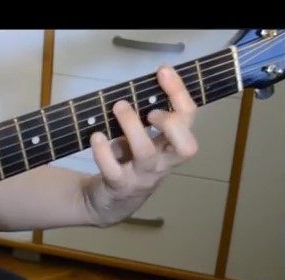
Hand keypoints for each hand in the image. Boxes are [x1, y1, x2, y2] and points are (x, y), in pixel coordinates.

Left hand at [82, 65, 199, 226]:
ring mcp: (141, 177)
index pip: (189, 120)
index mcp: (171, 147)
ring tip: (119, 107)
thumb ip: (147, 117)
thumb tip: (144, 82)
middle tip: (152, 110)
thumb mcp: (144, 139)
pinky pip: (113, 170)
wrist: (108, 202)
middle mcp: (162, 163)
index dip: (180, 94)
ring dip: (132, 126)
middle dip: (172, 122)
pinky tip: (96, 136)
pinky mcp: (118, 186)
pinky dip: (103, 150)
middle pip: (186, 147)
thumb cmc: (128, 162)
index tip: (163, 72)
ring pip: (146, 153)